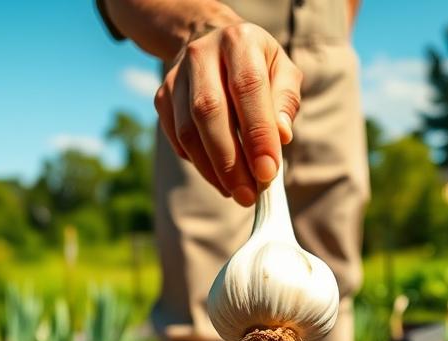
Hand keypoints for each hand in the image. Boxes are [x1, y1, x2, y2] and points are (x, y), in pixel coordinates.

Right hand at [154, 21, 301, 205]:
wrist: (212, 43)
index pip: (247, 88)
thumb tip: (281, 137)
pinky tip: (218, 177)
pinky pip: (177, 139)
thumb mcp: (282, 71)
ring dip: (212, 169)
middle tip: (248, 194)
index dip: (257, 133)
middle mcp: (201, 53)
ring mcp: (176, 77)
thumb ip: (286, 101)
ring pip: (188, 131)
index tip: (267, 172)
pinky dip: (198, 164)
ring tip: (235, 192)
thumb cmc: (256, 65)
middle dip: (230, 161)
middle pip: (209, 112)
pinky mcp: (162, 97)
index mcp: (238, 40)